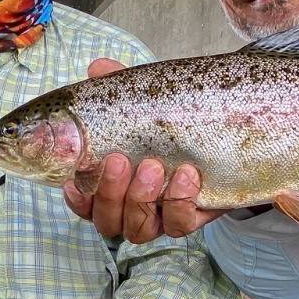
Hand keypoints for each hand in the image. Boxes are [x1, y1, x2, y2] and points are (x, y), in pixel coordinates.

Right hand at [61, 59, 226, 243]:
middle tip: (121, 161)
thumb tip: (98, 69)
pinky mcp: (191, 216)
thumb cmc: (171, 120)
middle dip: (109, 193)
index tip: (74, 180)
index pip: (85, 203)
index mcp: (112, 183)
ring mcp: (161, 215)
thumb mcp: (145, 101)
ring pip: (138, 229)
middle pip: (107, 220)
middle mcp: (132, 206)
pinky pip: (179, 225)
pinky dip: (179, 202)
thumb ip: (119, 86)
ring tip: (155, 167)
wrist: (224, 133)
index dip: (77, 199)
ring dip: (141, 199)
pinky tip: (187, 175)